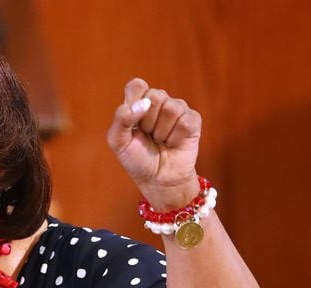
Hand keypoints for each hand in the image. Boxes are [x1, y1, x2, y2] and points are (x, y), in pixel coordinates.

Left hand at [106, 77, 201, 210]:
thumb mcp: (118, 142)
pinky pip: (185, 122)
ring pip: (172, 108)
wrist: (158, 179)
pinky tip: (173, 144)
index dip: (135, 102)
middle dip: (148, 122)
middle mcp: (158, 102)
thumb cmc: (136, 159)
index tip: (134, 123)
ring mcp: (177, 109)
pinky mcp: (193, 120)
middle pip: (155, 95)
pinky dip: (175, 139)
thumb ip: (121, 119)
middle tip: (148, 136)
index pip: (137, 85)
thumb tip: (143, 103)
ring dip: (162, 132)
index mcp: (138, 103)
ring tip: (160, 141)